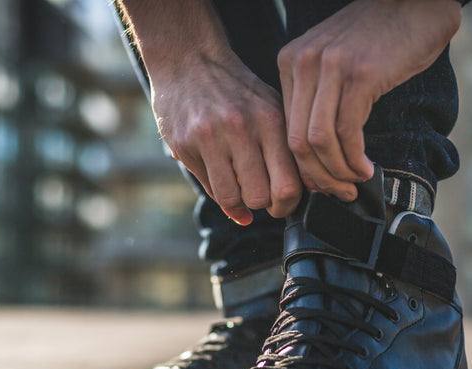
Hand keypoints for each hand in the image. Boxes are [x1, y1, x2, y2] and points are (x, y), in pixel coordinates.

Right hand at [151, 52, 302, 224]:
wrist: (189, 59)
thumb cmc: (237, 91)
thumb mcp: (268, 110)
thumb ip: (281, 154)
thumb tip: (282, 205)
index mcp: (270, 119)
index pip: (288, 185)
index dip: (287, 204)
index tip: (282, 203)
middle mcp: (241, 128)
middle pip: (260, 197)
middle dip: (263, 204)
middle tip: (260, 195)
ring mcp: (209, 137)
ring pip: (233, 197)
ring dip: (239, 200)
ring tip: (241, 184)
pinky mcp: (184, 144)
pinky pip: (209, 187)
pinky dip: (219, 190)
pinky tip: (221, 173)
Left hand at [277, 0, 460, 201]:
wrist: (416, 2)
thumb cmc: (382, 37)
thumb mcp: (337, 62)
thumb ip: (322, 98)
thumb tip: (320, 154)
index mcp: (291, 62)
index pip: (286, 129)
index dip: (304, 166)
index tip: (324, 183)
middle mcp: (303, 63)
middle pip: (297, 141)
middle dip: (319, 178)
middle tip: (340, 193)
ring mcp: (330, 67)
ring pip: (319, 142)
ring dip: (338, 173)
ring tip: (355, 183)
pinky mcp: (359, 75)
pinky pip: (347, 132)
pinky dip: (355, 159)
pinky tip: (367, 167)